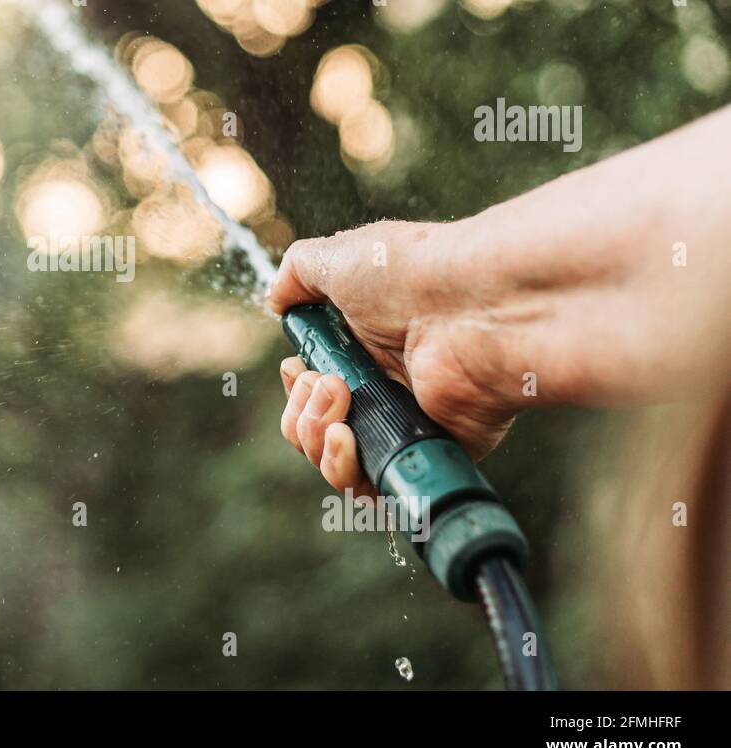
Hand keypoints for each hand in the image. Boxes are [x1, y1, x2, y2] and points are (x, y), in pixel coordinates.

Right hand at [269, 106, 730, 492]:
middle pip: (314, 433)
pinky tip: (347, 440)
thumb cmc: (409, 274)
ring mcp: (407, 425)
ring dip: (315, 438)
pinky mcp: (429, 454)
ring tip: (340, 402)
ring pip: (335, 464)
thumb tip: (275, 300)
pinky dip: (346, 472)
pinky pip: (374, 490)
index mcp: (364, 350)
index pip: (313, 393)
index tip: (301, 369)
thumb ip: (297, 274)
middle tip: (328, 386)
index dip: (297, 390)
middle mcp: (385, 389)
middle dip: (301, 415)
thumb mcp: (337, 257)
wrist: (472, 305)